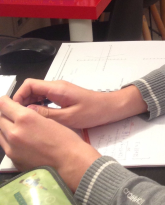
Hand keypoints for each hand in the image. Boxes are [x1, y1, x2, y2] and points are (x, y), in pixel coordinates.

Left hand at [0, 97, 99, 191]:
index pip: (3, 105)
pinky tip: (21, 141)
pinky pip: (5, 146)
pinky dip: (9, 141)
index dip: (5, 101)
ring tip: (17, 128)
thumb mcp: (48, 120)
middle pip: (0, 119)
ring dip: (5, 128)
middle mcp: (14, 133)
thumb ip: (30, 115)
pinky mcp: (13, 159)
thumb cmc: (64, 140)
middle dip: (5, 114)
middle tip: (13, 114)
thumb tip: (19, 113)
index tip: (7, 101)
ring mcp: (11, 148)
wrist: (69, 162)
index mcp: (25, 119)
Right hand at [12, 80, 146, 128]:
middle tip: (19, 117)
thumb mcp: (68, 117)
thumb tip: (27, 112)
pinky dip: (39, 105)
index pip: (29, 84)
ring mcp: (60, 90)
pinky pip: (46, 97)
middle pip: (32, 88)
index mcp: (56, 88)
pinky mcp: (64, 96)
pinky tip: (39, 117)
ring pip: (38, 93)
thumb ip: (46, 114)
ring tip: (27, 119)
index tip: (15, 110)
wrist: (110, 108)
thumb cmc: (92, 112)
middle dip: (22, 101)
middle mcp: (57, 86)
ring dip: (30, 104)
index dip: (18, 95)